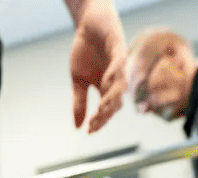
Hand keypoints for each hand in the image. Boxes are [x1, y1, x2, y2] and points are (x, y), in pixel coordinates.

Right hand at [68, 1, 126, 132]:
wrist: (88, 26)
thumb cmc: (85, 52)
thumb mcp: (78, 80)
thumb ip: (79, 102)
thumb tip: (77, 126)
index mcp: (107, 89)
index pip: (106, 111)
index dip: (99, 122)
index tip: (89, 131)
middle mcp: (116, 81)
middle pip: (115, 103)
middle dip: (105, 114)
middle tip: (94, 121)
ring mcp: (119, 66)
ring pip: (120, 87)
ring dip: (112, 98)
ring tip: (102, 108)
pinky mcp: (119, 50)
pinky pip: (120, 64)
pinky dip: (115, 73)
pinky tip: (108, 82)